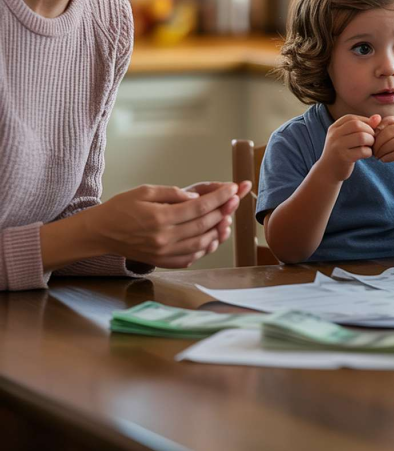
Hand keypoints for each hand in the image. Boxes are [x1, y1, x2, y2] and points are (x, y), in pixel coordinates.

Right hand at [83, 182, 245, 268]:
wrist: (101, 232)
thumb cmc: (122, 207)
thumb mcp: (145, 191)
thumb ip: (173, 194)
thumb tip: (197, 198)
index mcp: (160, 218)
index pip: (199, 207)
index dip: (220, 197)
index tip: (233, 188)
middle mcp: (164, 238)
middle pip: (204, 225)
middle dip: (224, 210)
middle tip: (235, 200)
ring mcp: (164, 253)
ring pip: (202, 243)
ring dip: (218, 230)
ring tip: (227, 217)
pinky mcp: (163, 262)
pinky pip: (192, 257)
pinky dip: (206, 247)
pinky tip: (212, 236)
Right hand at [319, 114, 380, 181]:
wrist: (328, 171)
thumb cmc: (341, 151)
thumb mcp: (347, 136)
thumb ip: (362, 125)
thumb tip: (378, 117)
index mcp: (334, 127)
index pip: (352, 118)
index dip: (365, 123)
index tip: (369, 131)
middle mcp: (334, 135)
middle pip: (357, 125)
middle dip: (369, 131)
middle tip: (371, 139)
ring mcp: (338, 146)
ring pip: (361, 137)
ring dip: (370, 141)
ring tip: (369, 146)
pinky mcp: (344, 158)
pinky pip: (363, 151)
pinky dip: (369, 152)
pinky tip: (366, 154)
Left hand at [373, 116, 393, 172]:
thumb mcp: (389, 136)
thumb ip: (380, 131)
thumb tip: (367, 128)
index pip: (387, 120)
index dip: (376, 130)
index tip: (370, 140)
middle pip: (391, 131)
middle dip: (379, 142)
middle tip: (372, 151)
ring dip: (383, 150)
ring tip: (377, 156)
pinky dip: (388, 157)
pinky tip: (383, 160)